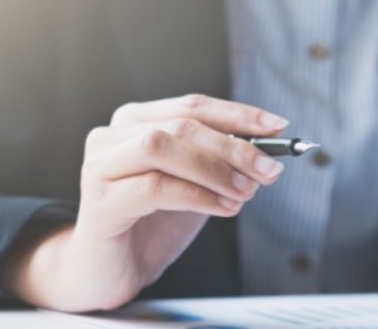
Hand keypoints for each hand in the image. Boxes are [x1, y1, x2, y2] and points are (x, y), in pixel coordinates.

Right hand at [0, 94, 289, 311]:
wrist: (109, 271)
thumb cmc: (151, 223)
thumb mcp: (196, 184)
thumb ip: (221, 163)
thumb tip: (267, 152)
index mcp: (136, 122)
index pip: (193, 105)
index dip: (238, 114)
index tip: (278, 126)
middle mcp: (112, 136)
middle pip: (182, 125)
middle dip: (234, 146)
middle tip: (268, 170)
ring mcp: (99, 167)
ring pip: (163, 147)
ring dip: (215, 169)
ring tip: (245, 192)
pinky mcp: (99, 203)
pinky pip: (155, 188)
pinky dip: (199, 196)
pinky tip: (224, 208)